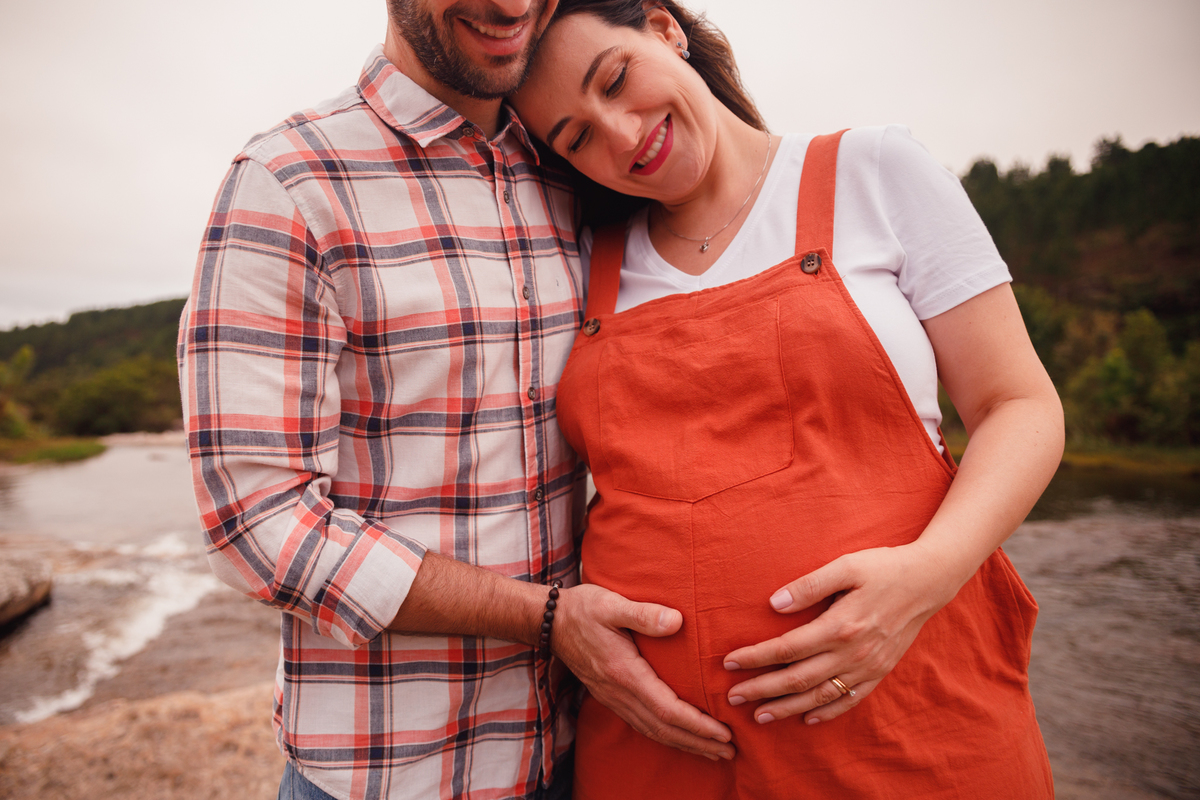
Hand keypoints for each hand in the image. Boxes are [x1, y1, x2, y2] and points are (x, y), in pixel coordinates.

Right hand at [553, 584, 735, 760]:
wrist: (550, 621)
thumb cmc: (584, 608)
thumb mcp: (612, 604)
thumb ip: (644, 614)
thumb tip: (677, 621)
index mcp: (624, 673)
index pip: (667, 709)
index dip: (697, 725)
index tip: (723, 733)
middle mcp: (619, 692)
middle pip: (664, 728)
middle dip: (698, 743)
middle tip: (730, 752)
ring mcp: (613, 697)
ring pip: (653, 730)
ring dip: (685, 744)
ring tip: (713, 752)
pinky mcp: (611, 696)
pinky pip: (642, 724)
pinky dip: (666, 735)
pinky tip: (679, 737)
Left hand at [723, 542, 956, 724]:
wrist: (930, 580)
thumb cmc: (884, 567)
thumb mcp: (846, 565)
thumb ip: (809, 585)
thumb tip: (774, 604)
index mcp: (840, 625)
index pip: (787, 648)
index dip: (755, 657)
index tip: (728, 662)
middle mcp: (853, 653)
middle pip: (798, 679)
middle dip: (762, 690)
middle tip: (732, 698)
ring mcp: (868, 666)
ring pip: (821, 696)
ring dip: (788, 708)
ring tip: (760, 716)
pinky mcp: (880, 672)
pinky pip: (851, 700)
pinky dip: (828, 712)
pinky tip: (807, 719)